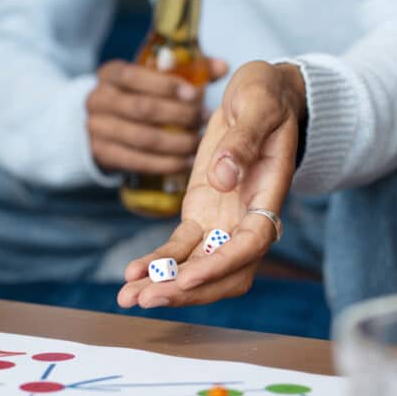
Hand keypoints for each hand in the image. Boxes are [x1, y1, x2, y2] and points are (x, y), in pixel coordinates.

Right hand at [87, 58, 227, 174]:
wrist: (104, 124)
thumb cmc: (139, 95)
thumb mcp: (155, 76)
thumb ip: (189, 68)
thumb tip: (223, 66)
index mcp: (110, 74)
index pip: (134, 76)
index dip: (165, 85)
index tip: (195, 94)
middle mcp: (97, 99)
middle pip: (141, 108)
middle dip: (177, 115)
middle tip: (202, 118)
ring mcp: (97, 129)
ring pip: (142, 138)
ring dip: (175, 142)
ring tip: (198, 141)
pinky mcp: (103, 155)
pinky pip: (138, 162)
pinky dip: (166, 163)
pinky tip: (187, 162)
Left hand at [117, 61, 305, 307]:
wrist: (261, 95)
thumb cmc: (265, 97)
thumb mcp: (258, 106)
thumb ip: (242, 142)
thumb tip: (222, 177)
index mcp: (269, 195)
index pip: (250, 244)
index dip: (221, 265)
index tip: (187, 278)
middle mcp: (248, 219)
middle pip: (223, 272)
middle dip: (187, 291)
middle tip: (147, 300)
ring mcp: (223, 222)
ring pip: (197, 267)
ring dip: (164, 286)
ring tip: (127, 298)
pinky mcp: (201, 216)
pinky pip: (178, 249)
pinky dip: (156, 263)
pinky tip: (130, 274)